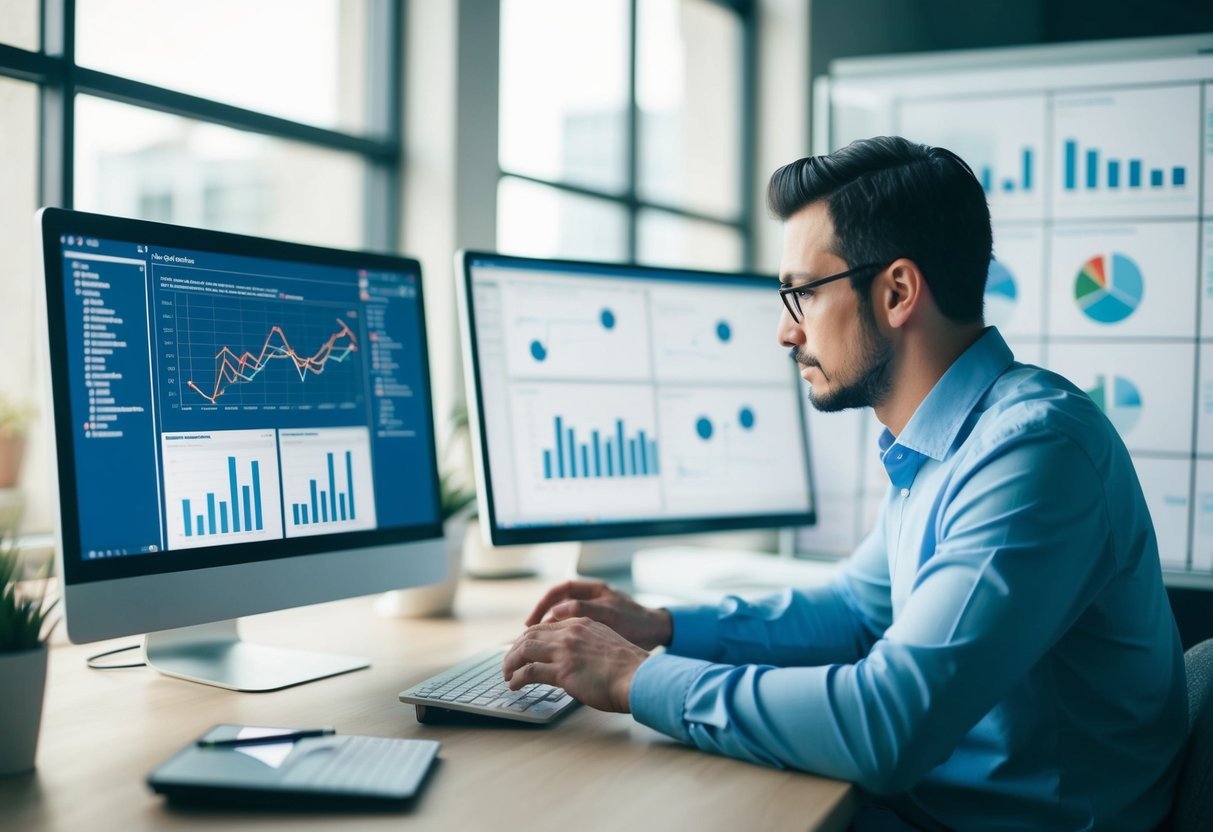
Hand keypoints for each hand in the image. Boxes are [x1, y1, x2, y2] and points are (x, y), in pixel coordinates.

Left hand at [502, 617, 649, 711]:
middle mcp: (570, 632)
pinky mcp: (562, 670)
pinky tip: (514, 685)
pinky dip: (517, 678)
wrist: (638, 676)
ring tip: (507, 673)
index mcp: (582, 623)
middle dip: (515, 649)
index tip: (523, 648)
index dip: (530, 637)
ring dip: (511, 662)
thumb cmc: (628, 668)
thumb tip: (578, 659)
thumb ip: (588, 645)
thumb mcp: (606, 644)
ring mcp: (565, 650)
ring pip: (524, 650)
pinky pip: (529, 672)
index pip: (546, 626)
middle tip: (509, 662)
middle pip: (530, 635)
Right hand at [525, 580, 672, 649]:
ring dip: (550, 631)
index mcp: (593, 589)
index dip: (543, 604)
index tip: (532, 621)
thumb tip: (557, 611)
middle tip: (528, 636)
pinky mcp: (596, 628)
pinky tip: (556, 653)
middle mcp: (590, 599)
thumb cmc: (638, 621)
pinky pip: (572, 631)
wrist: (658, 633)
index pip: (559, 591)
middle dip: (541, 619)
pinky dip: (562, 640)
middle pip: (557, 604)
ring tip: (538, 647)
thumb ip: (585, 610)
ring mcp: (593, 614)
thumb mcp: (610, 614)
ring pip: (563, 620)